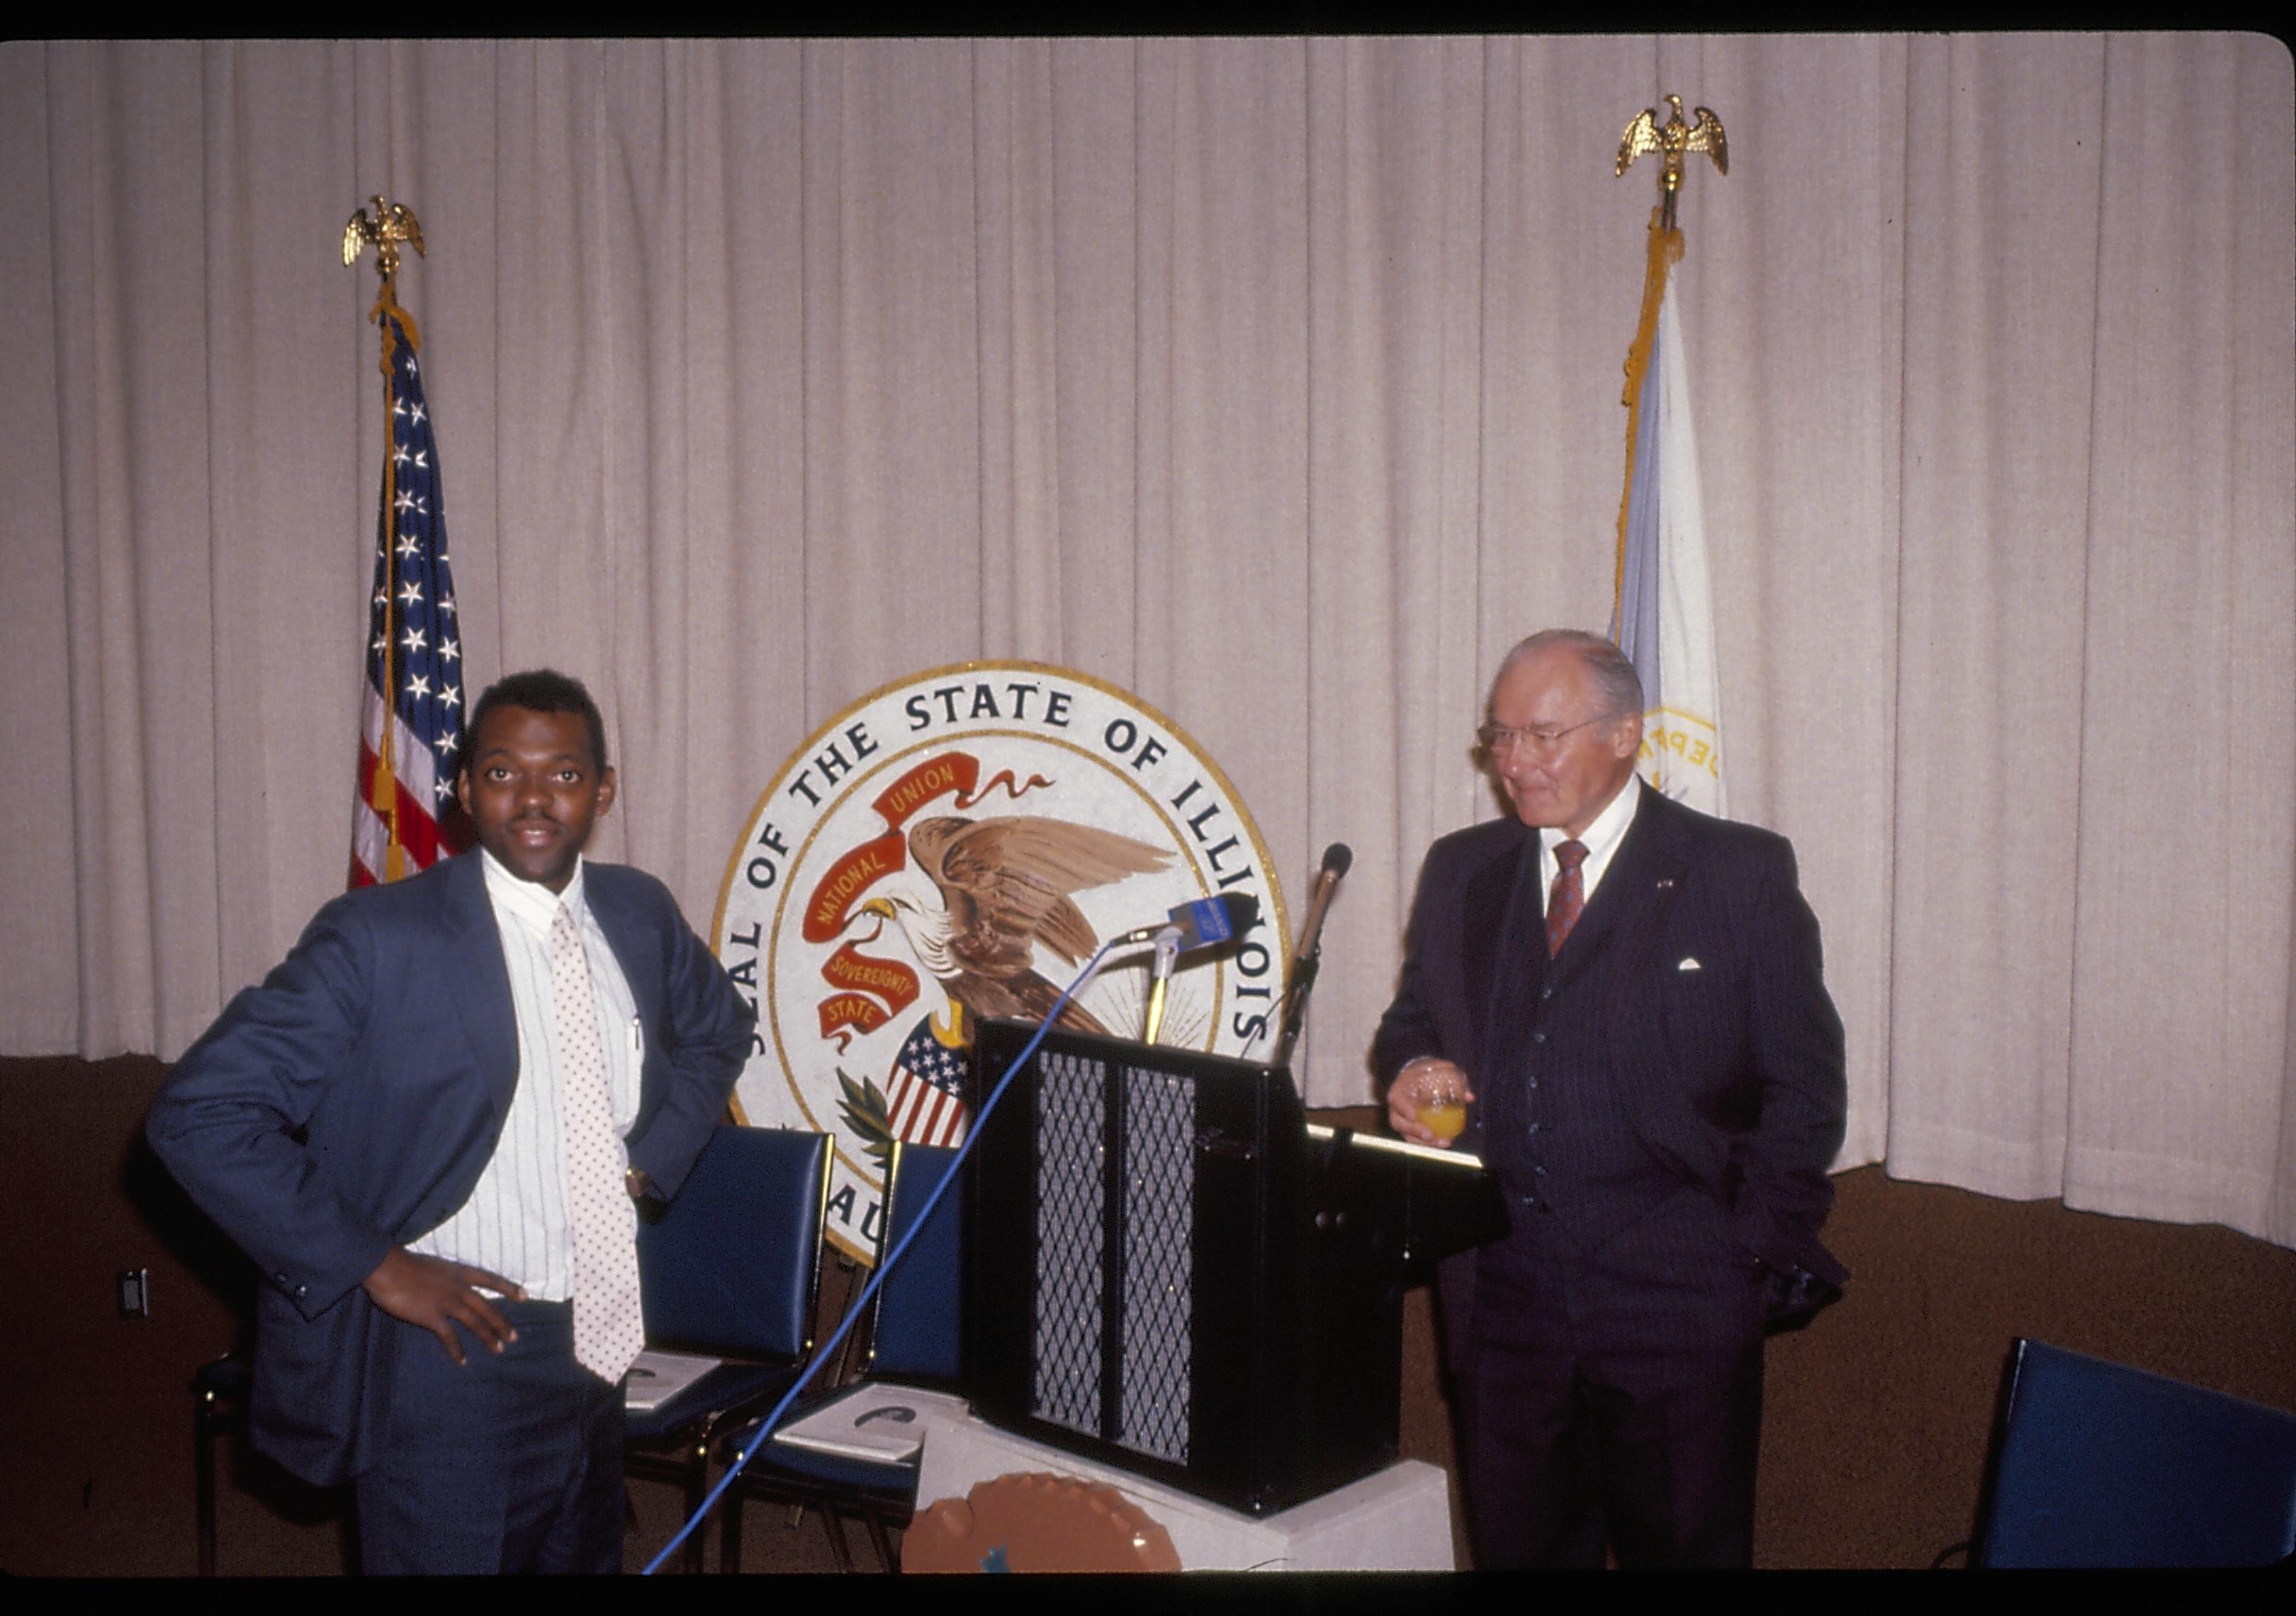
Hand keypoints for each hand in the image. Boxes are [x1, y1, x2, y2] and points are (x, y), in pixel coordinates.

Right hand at [361, 1247, 524, 1364]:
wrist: (387, 1267)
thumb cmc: (405, 1264)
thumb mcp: (434, 1266)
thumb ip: (445, 1277)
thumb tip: (448, 1286)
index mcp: (460, 1272)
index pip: (491, 1280)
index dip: (509, 1288)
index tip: (524, 1296)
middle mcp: (459, 1287)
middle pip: (487, 1307)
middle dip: (502, 1323)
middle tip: (514, 1337)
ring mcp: (447, 1302)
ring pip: (475, 1322)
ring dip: (488, 1337)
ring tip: (499, 1349)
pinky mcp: (432, 1316)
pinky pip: (450, 1337)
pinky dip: (457, 1350)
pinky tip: (463, 1361)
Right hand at [1387, 1056, 1474, 1146]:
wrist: (1415, 1076)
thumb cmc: (1425, 1071)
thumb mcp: (1437, 1068)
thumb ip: (1453, 1078)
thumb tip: (1469, 1097)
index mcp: (1400, 1089)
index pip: (1395, 1099)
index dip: (1402, 1108)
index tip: (1413, 1115)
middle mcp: (1397, 1107)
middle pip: (1398, 1122)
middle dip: (1414, 1131)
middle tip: (1429, 1134)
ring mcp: (1402, 1119)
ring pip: (1407, 1135)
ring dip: (1423, 1142)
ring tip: (1441, 1142)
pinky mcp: (1410, 1128)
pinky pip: (1416, 1139)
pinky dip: (1429, 1144)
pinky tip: (1443, 1142)